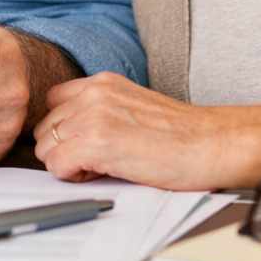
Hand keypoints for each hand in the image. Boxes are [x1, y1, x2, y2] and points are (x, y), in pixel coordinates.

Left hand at [36, 73, 260, 189]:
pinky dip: (74, 177)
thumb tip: (65, 135)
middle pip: (44, 129)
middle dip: (65, 150)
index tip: (87, 146)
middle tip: (101, 161)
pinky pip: (56, 165)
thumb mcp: (132, 109)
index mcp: (100, 83)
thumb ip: (98, 111)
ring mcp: (93, 114)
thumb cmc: (181, 137)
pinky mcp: (97, 140)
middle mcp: (92, 92)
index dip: (65, 132)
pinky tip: (106, 173)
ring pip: (45, 148)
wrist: (216, 144)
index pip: (51, 106)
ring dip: (69, 164)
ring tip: (106, 166)